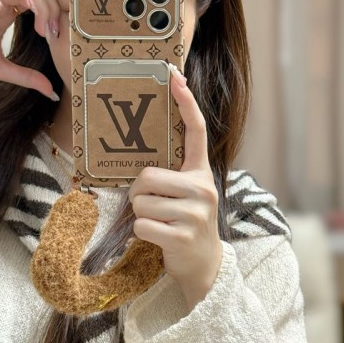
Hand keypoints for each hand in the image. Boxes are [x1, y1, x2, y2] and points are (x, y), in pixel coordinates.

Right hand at [0, 0, 59, 99]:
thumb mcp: (4, 70)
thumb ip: (28, 78)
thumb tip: (51, 93)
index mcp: (9, 16)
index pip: (39, 3)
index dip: (52, 15)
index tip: (54, 37)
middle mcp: (4, 5)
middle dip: (52, 9)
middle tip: (52, 33)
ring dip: (41, 4)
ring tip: (41, 28)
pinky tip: (28, 9)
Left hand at [128, 68, 222, 310]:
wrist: (205, 265)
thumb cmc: (187, 223)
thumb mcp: (188, 195)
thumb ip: (173, 175)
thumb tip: (142, 164)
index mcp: (201, 173)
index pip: (196, 131)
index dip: (185, 102)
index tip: (174, 76)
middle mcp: (202, 188)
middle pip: (147, 176)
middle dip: (139, 192)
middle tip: (149, 204)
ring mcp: (194, 213)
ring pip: (140, 201)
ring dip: (140, 214)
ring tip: (157, 221)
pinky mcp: (182, 235)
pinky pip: (141, 224)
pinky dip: (142, 232)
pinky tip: (158, 237)